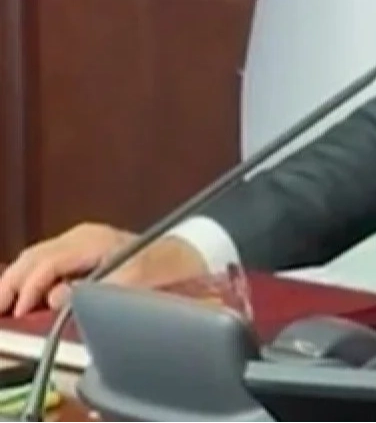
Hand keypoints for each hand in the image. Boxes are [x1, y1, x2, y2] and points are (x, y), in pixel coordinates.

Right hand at [0, 223, 206, 316]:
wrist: (184, 257)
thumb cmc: (164, 267)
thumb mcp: (137, 280)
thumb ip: (97, 289)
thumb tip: (56, 298)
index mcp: (92, 241)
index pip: (47, 263)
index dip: (29, 288)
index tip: (19, 311)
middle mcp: (81, 237)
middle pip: (33, 256)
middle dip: (12, 282)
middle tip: (1, 309)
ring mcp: (79, 241)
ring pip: (34, 256)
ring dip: (16, 279)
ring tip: (4, 304)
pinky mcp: (80, 249)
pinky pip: (44, 259)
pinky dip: (28, 276)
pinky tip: (22, 293)